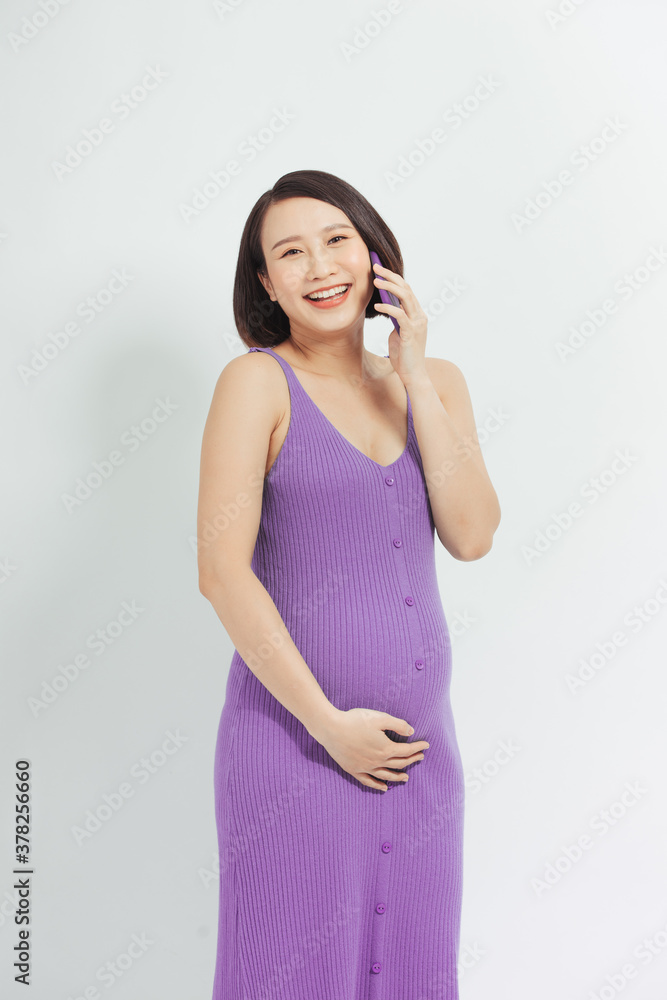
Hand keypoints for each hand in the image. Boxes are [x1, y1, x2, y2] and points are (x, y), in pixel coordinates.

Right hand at [312, 706, 429, 790]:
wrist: (331, 728)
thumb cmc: (354, 720)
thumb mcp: (379, 718)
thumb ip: (397, 724)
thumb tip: (412, 731)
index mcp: (385, 748)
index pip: (407, 750)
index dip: (418, 747)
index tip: (426, 745)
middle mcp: (378, 761)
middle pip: (399, 763)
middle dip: (412, 759)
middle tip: (420, 757)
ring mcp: (366, 768)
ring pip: (386, 775)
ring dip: (398, 776)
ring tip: (407, 777)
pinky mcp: (354, 770)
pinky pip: (369, 781)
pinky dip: (378, 786)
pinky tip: (384, 788)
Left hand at [372, 261, 428, 382]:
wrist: (412, 374)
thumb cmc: (404, 355)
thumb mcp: (398, 333)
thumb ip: (396, 320)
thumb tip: (387, 307)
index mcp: (417, 315)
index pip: (406, 290)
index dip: (393, 278)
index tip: (379, 270)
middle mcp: (420, 316)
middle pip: (406, 288)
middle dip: (390, 276)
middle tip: (375, 268)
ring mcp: (417, 323)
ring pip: (405, 297)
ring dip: (389, 287)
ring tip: (375, 281)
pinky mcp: (411, 333)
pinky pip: (400, 315)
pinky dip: (388, 308)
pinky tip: (377, 305)